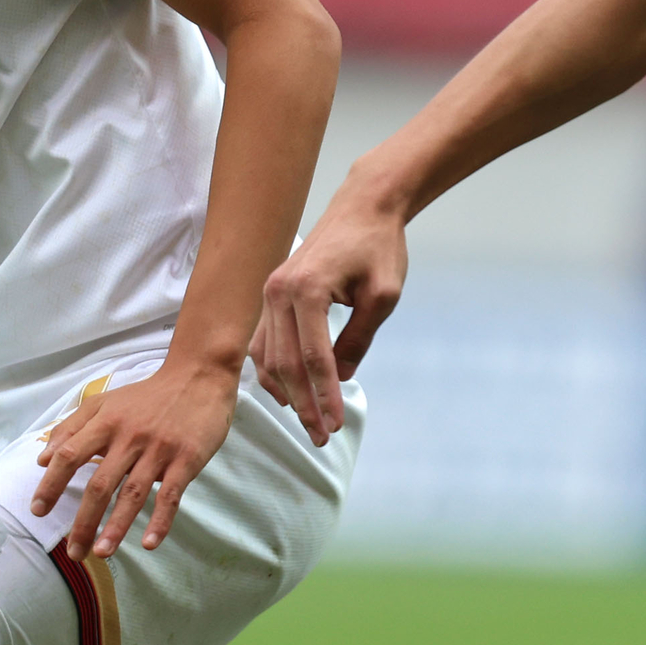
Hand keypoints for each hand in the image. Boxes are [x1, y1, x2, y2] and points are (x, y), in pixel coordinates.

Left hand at [30, 357, 237, 554]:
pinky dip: (160, 521)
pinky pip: (171, 496)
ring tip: (102, 553)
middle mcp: (129, 437)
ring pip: (133, 494)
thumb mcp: (104, 402)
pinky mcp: (187, 460)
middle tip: (74, 552)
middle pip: (100, 484)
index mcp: (106, 422)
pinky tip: (148, 544)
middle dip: (84, 522)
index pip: (70, 456)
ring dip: (116, 527)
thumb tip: (42, 459)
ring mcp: (159, 450)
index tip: (38, 511)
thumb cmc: (148, 395)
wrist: (198, 377)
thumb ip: (71, 427)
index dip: (51, 485)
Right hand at [252, 206, 406, 446]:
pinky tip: (289, 394)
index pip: (314, 359)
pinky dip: (272, 371)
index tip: (336, 426)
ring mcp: (269, 292)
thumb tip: (341, 379)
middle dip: (304, 405)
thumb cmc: (379, 248)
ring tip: (309, 422)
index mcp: (306, 289)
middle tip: (322, 437)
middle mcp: (278, 291)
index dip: (325, 397)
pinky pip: (262, 342)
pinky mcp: (270, 294)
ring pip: (267, 356)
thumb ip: (359, 339)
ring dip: (286, 393)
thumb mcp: (383, 297)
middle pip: (285, 364)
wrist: (362, 207)